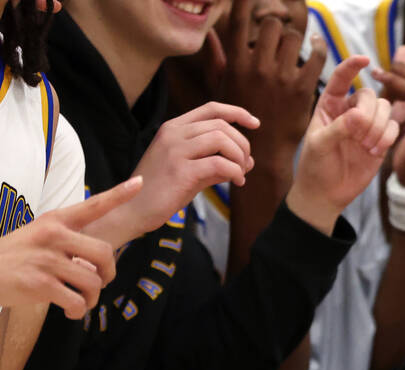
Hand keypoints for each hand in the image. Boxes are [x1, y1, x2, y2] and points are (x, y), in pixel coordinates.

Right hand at [0, 178, 142, 318]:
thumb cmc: (14, 259)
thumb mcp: (38, 240)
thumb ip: (69, 247)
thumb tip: (97, 270)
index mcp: (54, 221)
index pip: (92, 205)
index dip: (118, 194)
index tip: (139, 183)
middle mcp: (52, 235)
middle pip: (104, 253)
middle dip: (109, 273)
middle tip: (100, 282)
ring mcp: (46, 259)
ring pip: (93, 282)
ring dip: (91, 298)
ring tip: (78, 300)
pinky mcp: (40, 283)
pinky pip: (77, 301)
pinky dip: (77, 311)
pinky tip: (68, 310)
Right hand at [113, 102, 258, 241]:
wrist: (134, 209)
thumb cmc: (163, 190)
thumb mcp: (191, 169)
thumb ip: (217, 161)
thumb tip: (249, 161)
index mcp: (173, 128)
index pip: (211, 109)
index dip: (237, 113)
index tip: (255, 123)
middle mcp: (173, 134)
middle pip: (221, 125)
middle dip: (242, 143)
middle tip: (246, 163)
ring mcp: (175, 151)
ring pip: (221, 139)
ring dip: (240, 157)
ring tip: (241, 173)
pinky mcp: (181, 171)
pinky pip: (220, 164)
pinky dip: (235, 172)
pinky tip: (237, 182)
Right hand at [216, 0, 326, 174]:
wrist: (264, 154)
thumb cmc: (241, 119)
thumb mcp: (223, 88)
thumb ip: (218, 58)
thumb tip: (210, 32)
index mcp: (236, 64)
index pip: (240, 20)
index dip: (246, 0)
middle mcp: (258, 68)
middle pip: (272, 24)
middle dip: (277, 27)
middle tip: (279, 36)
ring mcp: (282, 78)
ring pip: (294, 37)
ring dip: (295, 39)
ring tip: (294, 46)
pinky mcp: (303, 90)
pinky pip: (317, 57)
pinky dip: (318, 47)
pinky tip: (316, 45)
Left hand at [288, 56, 398, 231]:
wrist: (326, 193)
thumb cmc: (315, 166)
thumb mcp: (320, 144)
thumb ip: (339, 127)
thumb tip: (360, 115)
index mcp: (329, 105)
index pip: (341, 79)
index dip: (351, 66)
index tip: (364, 59)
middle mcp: (350, 111)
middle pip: (370, 96)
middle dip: (369, 114)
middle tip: (359, 137)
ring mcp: (368, 126)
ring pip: (386, 109)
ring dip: (379, 127)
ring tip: (367, 147)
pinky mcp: (381, 141)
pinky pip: (394, 128)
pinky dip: (388, 137)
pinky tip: (375, 151)